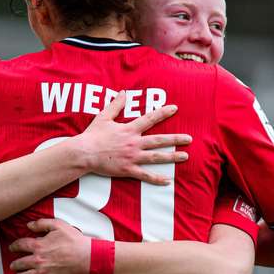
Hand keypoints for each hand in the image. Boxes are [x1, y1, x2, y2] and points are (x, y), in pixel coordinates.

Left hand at [8, 218, 91, 273]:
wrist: (86, 257)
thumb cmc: (74, 240)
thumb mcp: (58, 225)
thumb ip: (41, 224)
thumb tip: (29, 225)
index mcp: (39, 246)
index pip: (21, 245)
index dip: (14, 246)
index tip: (12, 247)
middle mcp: (38, 260)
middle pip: (21, 263)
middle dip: (15, 264)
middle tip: (12, 265)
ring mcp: (43, 272)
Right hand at [72, 91, 190, 184]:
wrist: (84, 153)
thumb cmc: (92, 135)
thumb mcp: (103, 117)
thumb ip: (115, 105)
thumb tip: (123, 92)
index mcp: (129, 130)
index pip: (150, 119)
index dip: (163, 113)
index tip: (175, 109)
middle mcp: (134, 143)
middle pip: (159, 140)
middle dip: (175, 139)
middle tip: (189, 139)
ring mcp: (132, 157)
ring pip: (156, 157)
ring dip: (171, 157)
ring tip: (185, 156)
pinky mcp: (127, 170)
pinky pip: (145, 175)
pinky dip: (156, 179)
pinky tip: (167, 181)